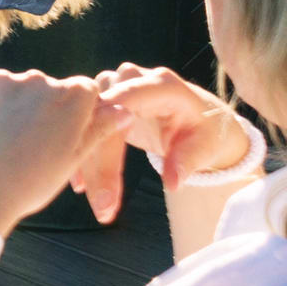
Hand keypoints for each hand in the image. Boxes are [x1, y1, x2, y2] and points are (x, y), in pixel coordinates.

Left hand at [0, 67, 139, 228]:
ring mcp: (3, 79)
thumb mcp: (72, 160)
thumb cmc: (29, 183)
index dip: (75, 113)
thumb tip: (123, 111)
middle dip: (43, 109)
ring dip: (14, 107)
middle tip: (29, 143)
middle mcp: (40, 79)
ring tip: (4, 142)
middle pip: (48, 88)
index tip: (62, 134)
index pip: (84, 91)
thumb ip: (98, 130)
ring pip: (16, 89)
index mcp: (72, 96)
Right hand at [88, 67, 260, 196]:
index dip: (106, 139)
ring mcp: (115, 86)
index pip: (121, 104)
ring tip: (97, 203)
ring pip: (85, 123)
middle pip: (99, 116)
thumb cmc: (204, 132)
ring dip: (85, 163)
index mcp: (160, 85)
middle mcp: (132, 78)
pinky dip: (81, 156)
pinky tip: (81, 184)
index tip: (104, 181)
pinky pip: (83, 126)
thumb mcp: (204, 148)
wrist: (200, 119)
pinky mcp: (105, 101)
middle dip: (96, 163)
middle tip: (103, 207)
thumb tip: (172, 183)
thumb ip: (187, 162)